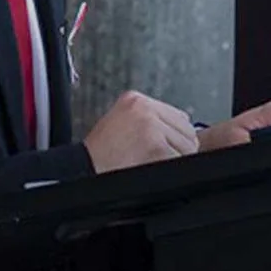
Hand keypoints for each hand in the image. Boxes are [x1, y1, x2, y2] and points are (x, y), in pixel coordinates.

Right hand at [82, 91, 197, 171]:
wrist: (84, 171)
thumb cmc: (100, 155)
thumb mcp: (121, 124)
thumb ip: (150, 121)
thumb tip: (184, 131)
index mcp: (135, 100)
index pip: (178, 116)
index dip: (175, 137)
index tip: (165, 147)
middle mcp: (144, 108)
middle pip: (186, 130)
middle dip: (178, 148)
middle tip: (156, 158)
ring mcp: (151, 125)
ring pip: (187, 146)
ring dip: (174, 159)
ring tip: (150, 162)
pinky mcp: (155, 144)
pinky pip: (179, 160)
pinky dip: (170, 169)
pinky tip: (150, 168)